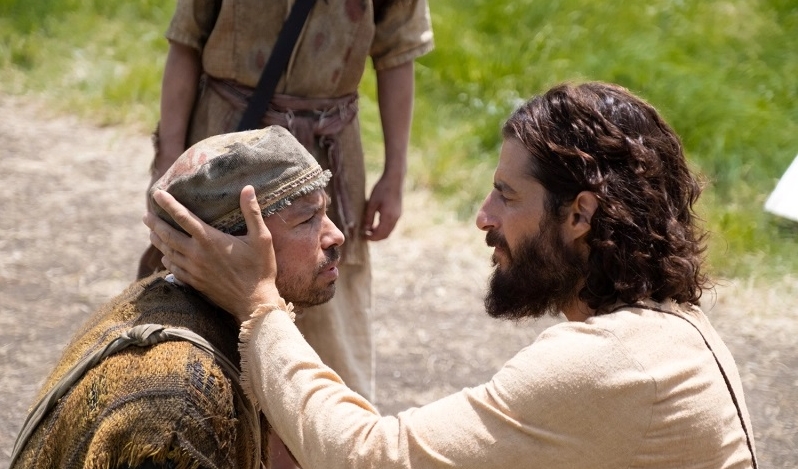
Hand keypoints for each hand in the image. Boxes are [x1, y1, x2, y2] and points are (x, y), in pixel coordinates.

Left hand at [143, 185, 282, 321]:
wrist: (254, 302)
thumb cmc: (260, 268)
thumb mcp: (262, 238)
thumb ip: (252, 212)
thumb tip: (248, 188)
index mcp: (210, 240)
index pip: (183, 217)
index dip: (169, 204)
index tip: (157, 194)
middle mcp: (197, 254)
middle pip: (168, 235)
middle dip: (155, 223)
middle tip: (146, 215)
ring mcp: (194, 270)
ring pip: (168, 252)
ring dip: (158, 241)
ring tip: (151, 233)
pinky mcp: (195, 283)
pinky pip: (174, 270)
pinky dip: (167, 261)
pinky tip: (165, 258)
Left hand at [362, 173, 401, 240]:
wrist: (395, 179)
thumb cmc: (382, 189)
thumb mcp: (372, 203)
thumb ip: (369, 217)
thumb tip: (365, 229)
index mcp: (388, 217)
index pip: (380, 234)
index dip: (371, 237)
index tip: (363, 236)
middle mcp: (395, 218)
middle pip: (386, 235)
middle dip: (376, 237)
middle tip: (365, 235)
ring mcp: (398, 215)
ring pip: (389, 230)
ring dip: (380, 232)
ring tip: (369, 229)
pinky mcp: (399, 212)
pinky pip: (392, 225)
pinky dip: (384, 227)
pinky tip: (376, 222)